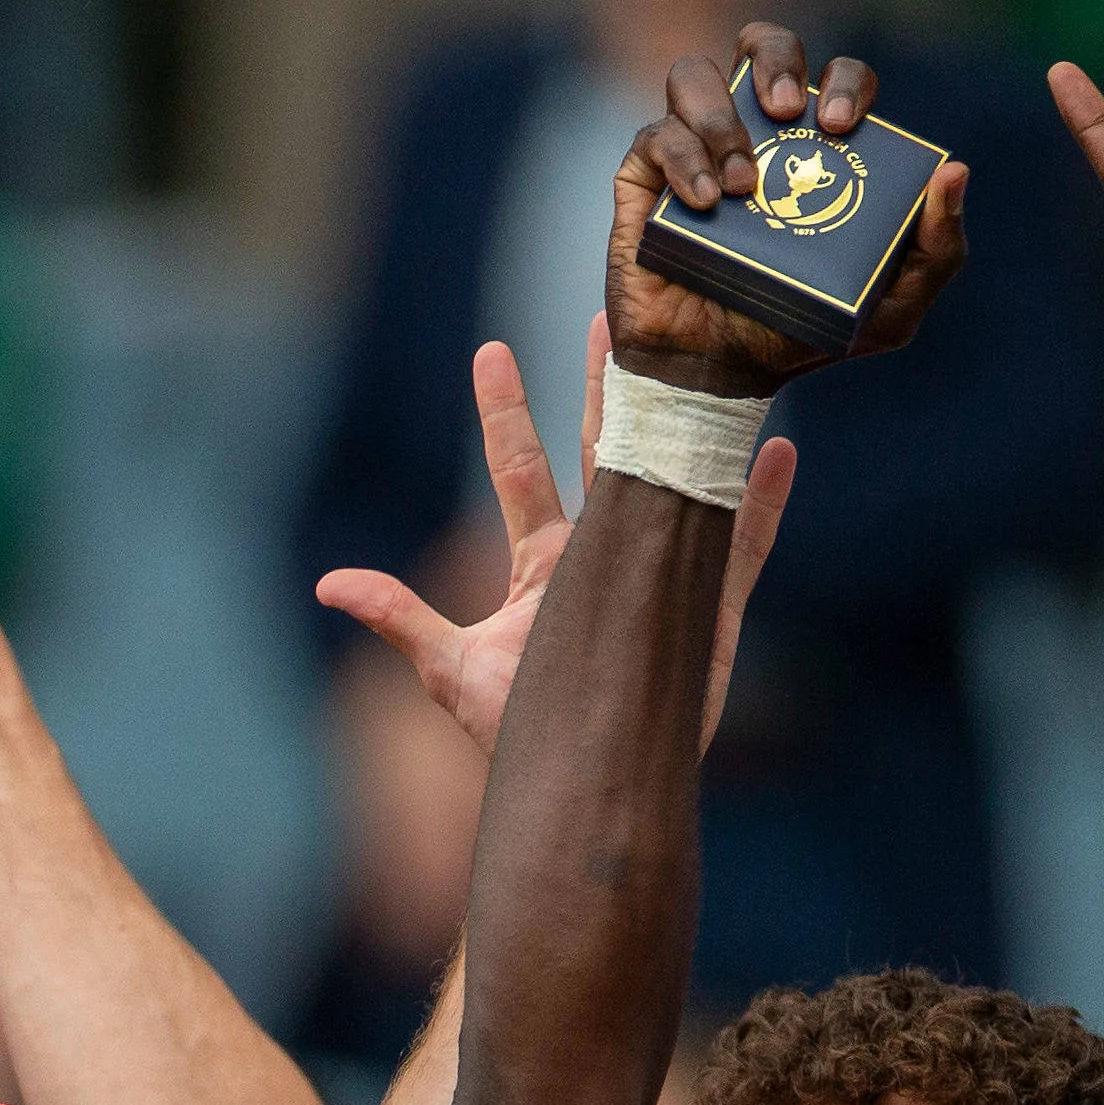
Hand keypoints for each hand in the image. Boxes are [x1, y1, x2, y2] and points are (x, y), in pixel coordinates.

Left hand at [317, 332, 798, 757]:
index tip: (489, 351)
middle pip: (598, 452)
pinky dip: (759, 505)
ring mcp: (655, 575)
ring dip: (682, 423)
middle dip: (600, 388)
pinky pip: (738, 550)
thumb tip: (326, 582)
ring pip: (670, 480)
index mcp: (541, 562)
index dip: (505, 412)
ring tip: (696, 361)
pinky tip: (777, 452)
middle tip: (606, 317)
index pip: (520, 470)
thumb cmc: (518, 736)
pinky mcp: (705, 611)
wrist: (583, 787)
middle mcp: (599, 555)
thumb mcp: (449, 672)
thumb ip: (397, 618)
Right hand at [608, 29, 970, 397]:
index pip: (835, 79)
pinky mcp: (644, 178)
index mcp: (814, 146)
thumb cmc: (799, 336)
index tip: (842, 127)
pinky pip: (655, 136)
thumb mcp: (891, 310)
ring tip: (743, 186)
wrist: (713, 376)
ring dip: (721, 118)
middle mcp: (753, 133)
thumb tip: (954, 171)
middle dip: (776, 60)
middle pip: (763, 45)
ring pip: (694, 75)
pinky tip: (705, 205)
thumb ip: (937, 251)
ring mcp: (694, 149)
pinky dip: (683, 161)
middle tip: (789, 115)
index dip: (844, 82)